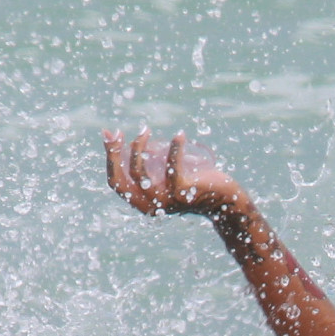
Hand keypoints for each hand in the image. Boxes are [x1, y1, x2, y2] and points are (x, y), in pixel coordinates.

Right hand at [103, 128, 242, 219]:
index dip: (110, 158)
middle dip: (114, 154)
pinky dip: (175, 149)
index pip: (115, 182)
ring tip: (146, 129)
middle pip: (121, 181)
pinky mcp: (184, 193)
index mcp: (143, 203)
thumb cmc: (192, 183)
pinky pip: (173, 169)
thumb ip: (148, 161)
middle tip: (117, 132)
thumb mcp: (165, 173)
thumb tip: (121, 136)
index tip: (110, 134)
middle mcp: (151, 205)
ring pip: (140, 175)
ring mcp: (166, 201)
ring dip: (138, 148)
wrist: (225, 203)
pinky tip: (179, 135)